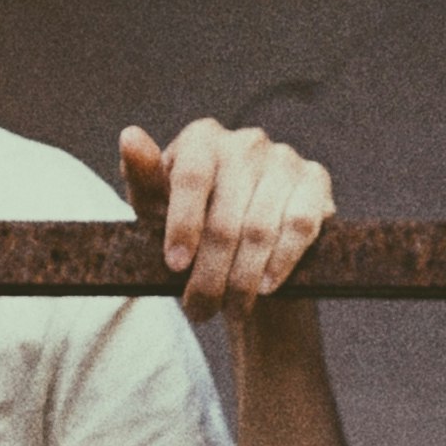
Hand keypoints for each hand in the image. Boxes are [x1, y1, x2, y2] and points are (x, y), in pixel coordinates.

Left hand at [121, 115, 335, 319]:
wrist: (245, 248)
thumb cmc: (191, 223)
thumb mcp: (157, 208)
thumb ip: (143, 177)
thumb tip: (130, 137)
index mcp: (203, 138)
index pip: (192, 178)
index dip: (182, 225)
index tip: (174, 266)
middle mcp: (247, 141)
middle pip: (226, 214)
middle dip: (211, 271)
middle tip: (199, 309)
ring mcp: (285, 159)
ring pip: (261, 227)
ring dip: (243, 278)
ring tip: (228, 309)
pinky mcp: (316, 182)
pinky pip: (300, 225)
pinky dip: (281, 262)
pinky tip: (265, 287)